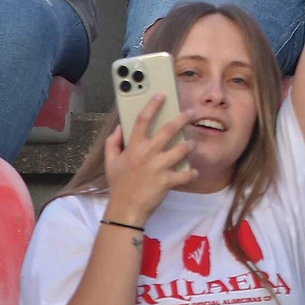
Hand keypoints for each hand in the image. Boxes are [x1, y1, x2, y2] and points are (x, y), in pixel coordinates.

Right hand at [104, 95, 196, 224]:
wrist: (125, 209)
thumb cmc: (119, 184)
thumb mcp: (110, 163)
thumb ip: (113, 143)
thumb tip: (119, 127)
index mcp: (133, 147)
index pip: (142, 120)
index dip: (152, 105)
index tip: (162, 95)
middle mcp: (147, 154)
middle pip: (169, 129)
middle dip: (183, 118)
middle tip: (191, 113)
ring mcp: (159, 167)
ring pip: (182, 149)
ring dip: (190, 145)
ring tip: (191, 143)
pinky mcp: (168, 180)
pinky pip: (186, 174)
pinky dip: (192, 173)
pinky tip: (194, 171)